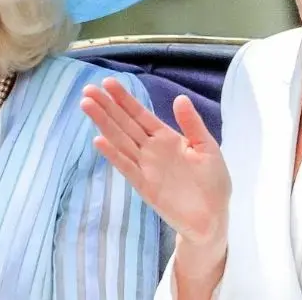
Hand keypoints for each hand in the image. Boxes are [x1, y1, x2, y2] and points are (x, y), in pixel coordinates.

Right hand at [81, 78, 230, 245]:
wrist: (214, 218)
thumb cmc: (213, 183)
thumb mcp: (207, 147)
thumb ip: (192, 124)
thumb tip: (180, 97)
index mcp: (166, 138)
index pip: (140, 114)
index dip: (124, 99)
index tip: (107, 83)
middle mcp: (151, 150)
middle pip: (124, 124)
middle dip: (106, 107)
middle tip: (87, 90)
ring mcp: (146, 167)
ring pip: (120, 141)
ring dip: (104, 124)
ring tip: (87, 106)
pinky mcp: (145, 186)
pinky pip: (127, 167)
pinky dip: (113, 155)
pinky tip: (99, 140)